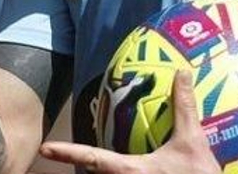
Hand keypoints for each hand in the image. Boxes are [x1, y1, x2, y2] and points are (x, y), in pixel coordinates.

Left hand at [38, 70, 219, 172]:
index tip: (44, 149)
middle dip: (79, 162)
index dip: (66, 152)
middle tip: (59, 152)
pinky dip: (115, 172)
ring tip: (82, 159)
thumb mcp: (193, 140)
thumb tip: (181, 73)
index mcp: (132, 171)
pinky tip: (121, 169)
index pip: (92, 158)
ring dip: (100, 169)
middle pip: (95, 173)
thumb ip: (184, 107)